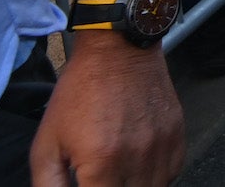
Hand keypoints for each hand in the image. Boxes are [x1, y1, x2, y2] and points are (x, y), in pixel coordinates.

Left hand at [29, 37, 184, 186]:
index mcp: (102, 164)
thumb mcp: (46, 143)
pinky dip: (156, 178)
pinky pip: (172, 172)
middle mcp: (138, 159)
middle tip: (100, 179)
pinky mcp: (177, 134)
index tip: (86, 184)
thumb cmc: (79, 93)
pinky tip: (138, 168)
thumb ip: (48, 184)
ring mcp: (162, 146)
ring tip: (118, 177)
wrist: (119, 50)